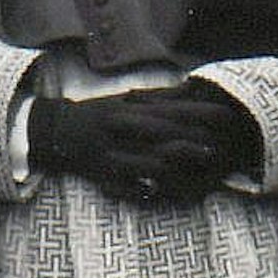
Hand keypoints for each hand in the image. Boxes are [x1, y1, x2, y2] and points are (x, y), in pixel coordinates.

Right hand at [27, 88, 251, 202]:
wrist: (54, 131)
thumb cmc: (97, 113)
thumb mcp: (125, 100)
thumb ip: (158, 97)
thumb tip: (191, 87)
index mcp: (129, 108)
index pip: (170, 109)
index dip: (198, 114)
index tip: (223, 117)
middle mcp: (120, 126)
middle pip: (162, 134)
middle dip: (192, 141)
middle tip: (218, 150)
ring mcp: (111, 150)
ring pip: (147, 160)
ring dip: (175, 167)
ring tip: (198, 172)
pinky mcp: (101, 172)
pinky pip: (126, 183)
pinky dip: (147, 188)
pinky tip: (166, 191)